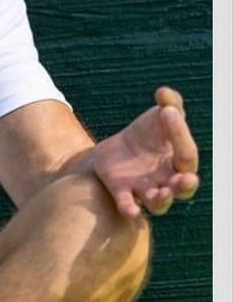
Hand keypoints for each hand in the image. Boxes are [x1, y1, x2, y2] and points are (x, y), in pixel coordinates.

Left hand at [89, 87, 200, 217]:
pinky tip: (131, 210)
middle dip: (186, 184)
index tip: (167, 112)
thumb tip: (163, 92)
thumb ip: (169, 103)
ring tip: (161, 193)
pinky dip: (129, 208)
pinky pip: (128, 205)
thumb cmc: (148, 133)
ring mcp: (145, 188)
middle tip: (185, 178)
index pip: (186, 152)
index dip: (180, 133)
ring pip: (160, 203)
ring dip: (162, 200)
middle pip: (183, 188)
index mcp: (180, 161)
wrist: (116, 149)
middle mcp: (168, 179)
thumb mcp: (159, 116)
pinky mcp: (122, 191)